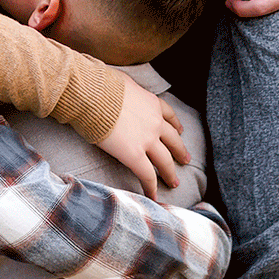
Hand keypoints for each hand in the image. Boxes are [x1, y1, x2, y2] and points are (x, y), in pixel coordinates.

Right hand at [96, 72, 187, 198]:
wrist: (93, 95)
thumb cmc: (101, 85)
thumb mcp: (122, 82)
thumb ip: (127, 89)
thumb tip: (119, 88)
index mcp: (151, 103)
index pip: (169, 115)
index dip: (175, 125)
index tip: (179, 131)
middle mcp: (155, 123)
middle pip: (173, 141)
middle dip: (180, 151)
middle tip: (185, 160)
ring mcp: (147, 140)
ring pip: (165, 161)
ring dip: (170, 173)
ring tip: (174, 182)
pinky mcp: (134, 156)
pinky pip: (147, 175)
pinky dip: (151, 187)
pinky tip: (153, 195)